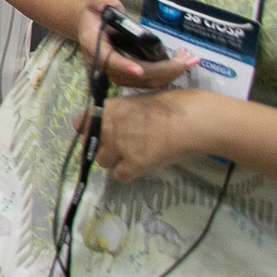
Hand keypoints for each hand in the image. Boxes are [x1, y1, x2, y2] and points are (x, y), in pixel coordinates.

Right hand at [74, 0, 196, 89]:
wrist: (93, 25)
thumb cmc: (97, 12)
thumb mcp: (98, 1)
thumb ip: (103, 1)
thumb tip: (110, 5)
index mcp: (93, 46)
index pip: (107, 60)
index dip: (122, 66)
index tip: (138, 70)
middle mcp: (103, 65)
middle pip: (135, 76)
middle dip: (164, 70)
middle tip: (189, 59)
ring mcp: (116, 73)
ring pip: (145, 82)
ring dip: (170, 74)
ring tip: (189, 60)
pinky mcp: (129, 77)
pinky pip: (149, 81)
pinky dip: (167, 75)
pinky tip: (181, 64)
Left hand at [80, 87, 224, 180]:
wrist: (195, 120)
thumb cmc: (176, 104)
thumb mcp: (143, 100)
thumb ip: (126, 112)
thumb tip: (123, 120)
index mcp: (109, 108)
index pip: (80, 123)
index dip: (90, 129)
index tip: (101, 133)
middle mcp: (107, 127)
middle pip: (92, 145)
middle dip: (104, 146)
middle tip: (122, 146)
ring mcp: (119, 147)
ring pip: (103, 162)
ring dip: (115, 160)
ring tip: (132, 156)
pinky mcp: (133, 164)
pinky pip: (120, 176)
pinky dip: (129, 173)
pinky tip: (141, 166)